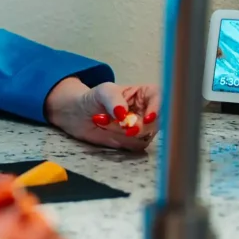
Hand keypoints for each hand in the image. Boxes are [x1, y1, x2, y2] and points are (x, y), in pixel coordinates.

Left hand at [45, 78, 159, 151]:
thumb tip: (123, 113)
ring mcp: (141, 128)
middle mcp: (147, 112)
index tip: (149, 118)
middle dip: (138, 126)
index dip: (158, 108)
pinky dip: (120, 141)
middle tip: (121, 125)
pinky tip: (107, 131)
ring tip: (104, 122)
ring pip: (145, 136)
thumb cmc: (93, 98)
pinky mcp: (132, 141)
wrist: (78, 114)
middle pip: (156, 122)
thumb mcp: (103, 91)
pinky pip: (134, 146)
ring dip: (124, 134)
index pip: (161, 99)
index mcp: (145, 94)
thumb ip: (113, 100)